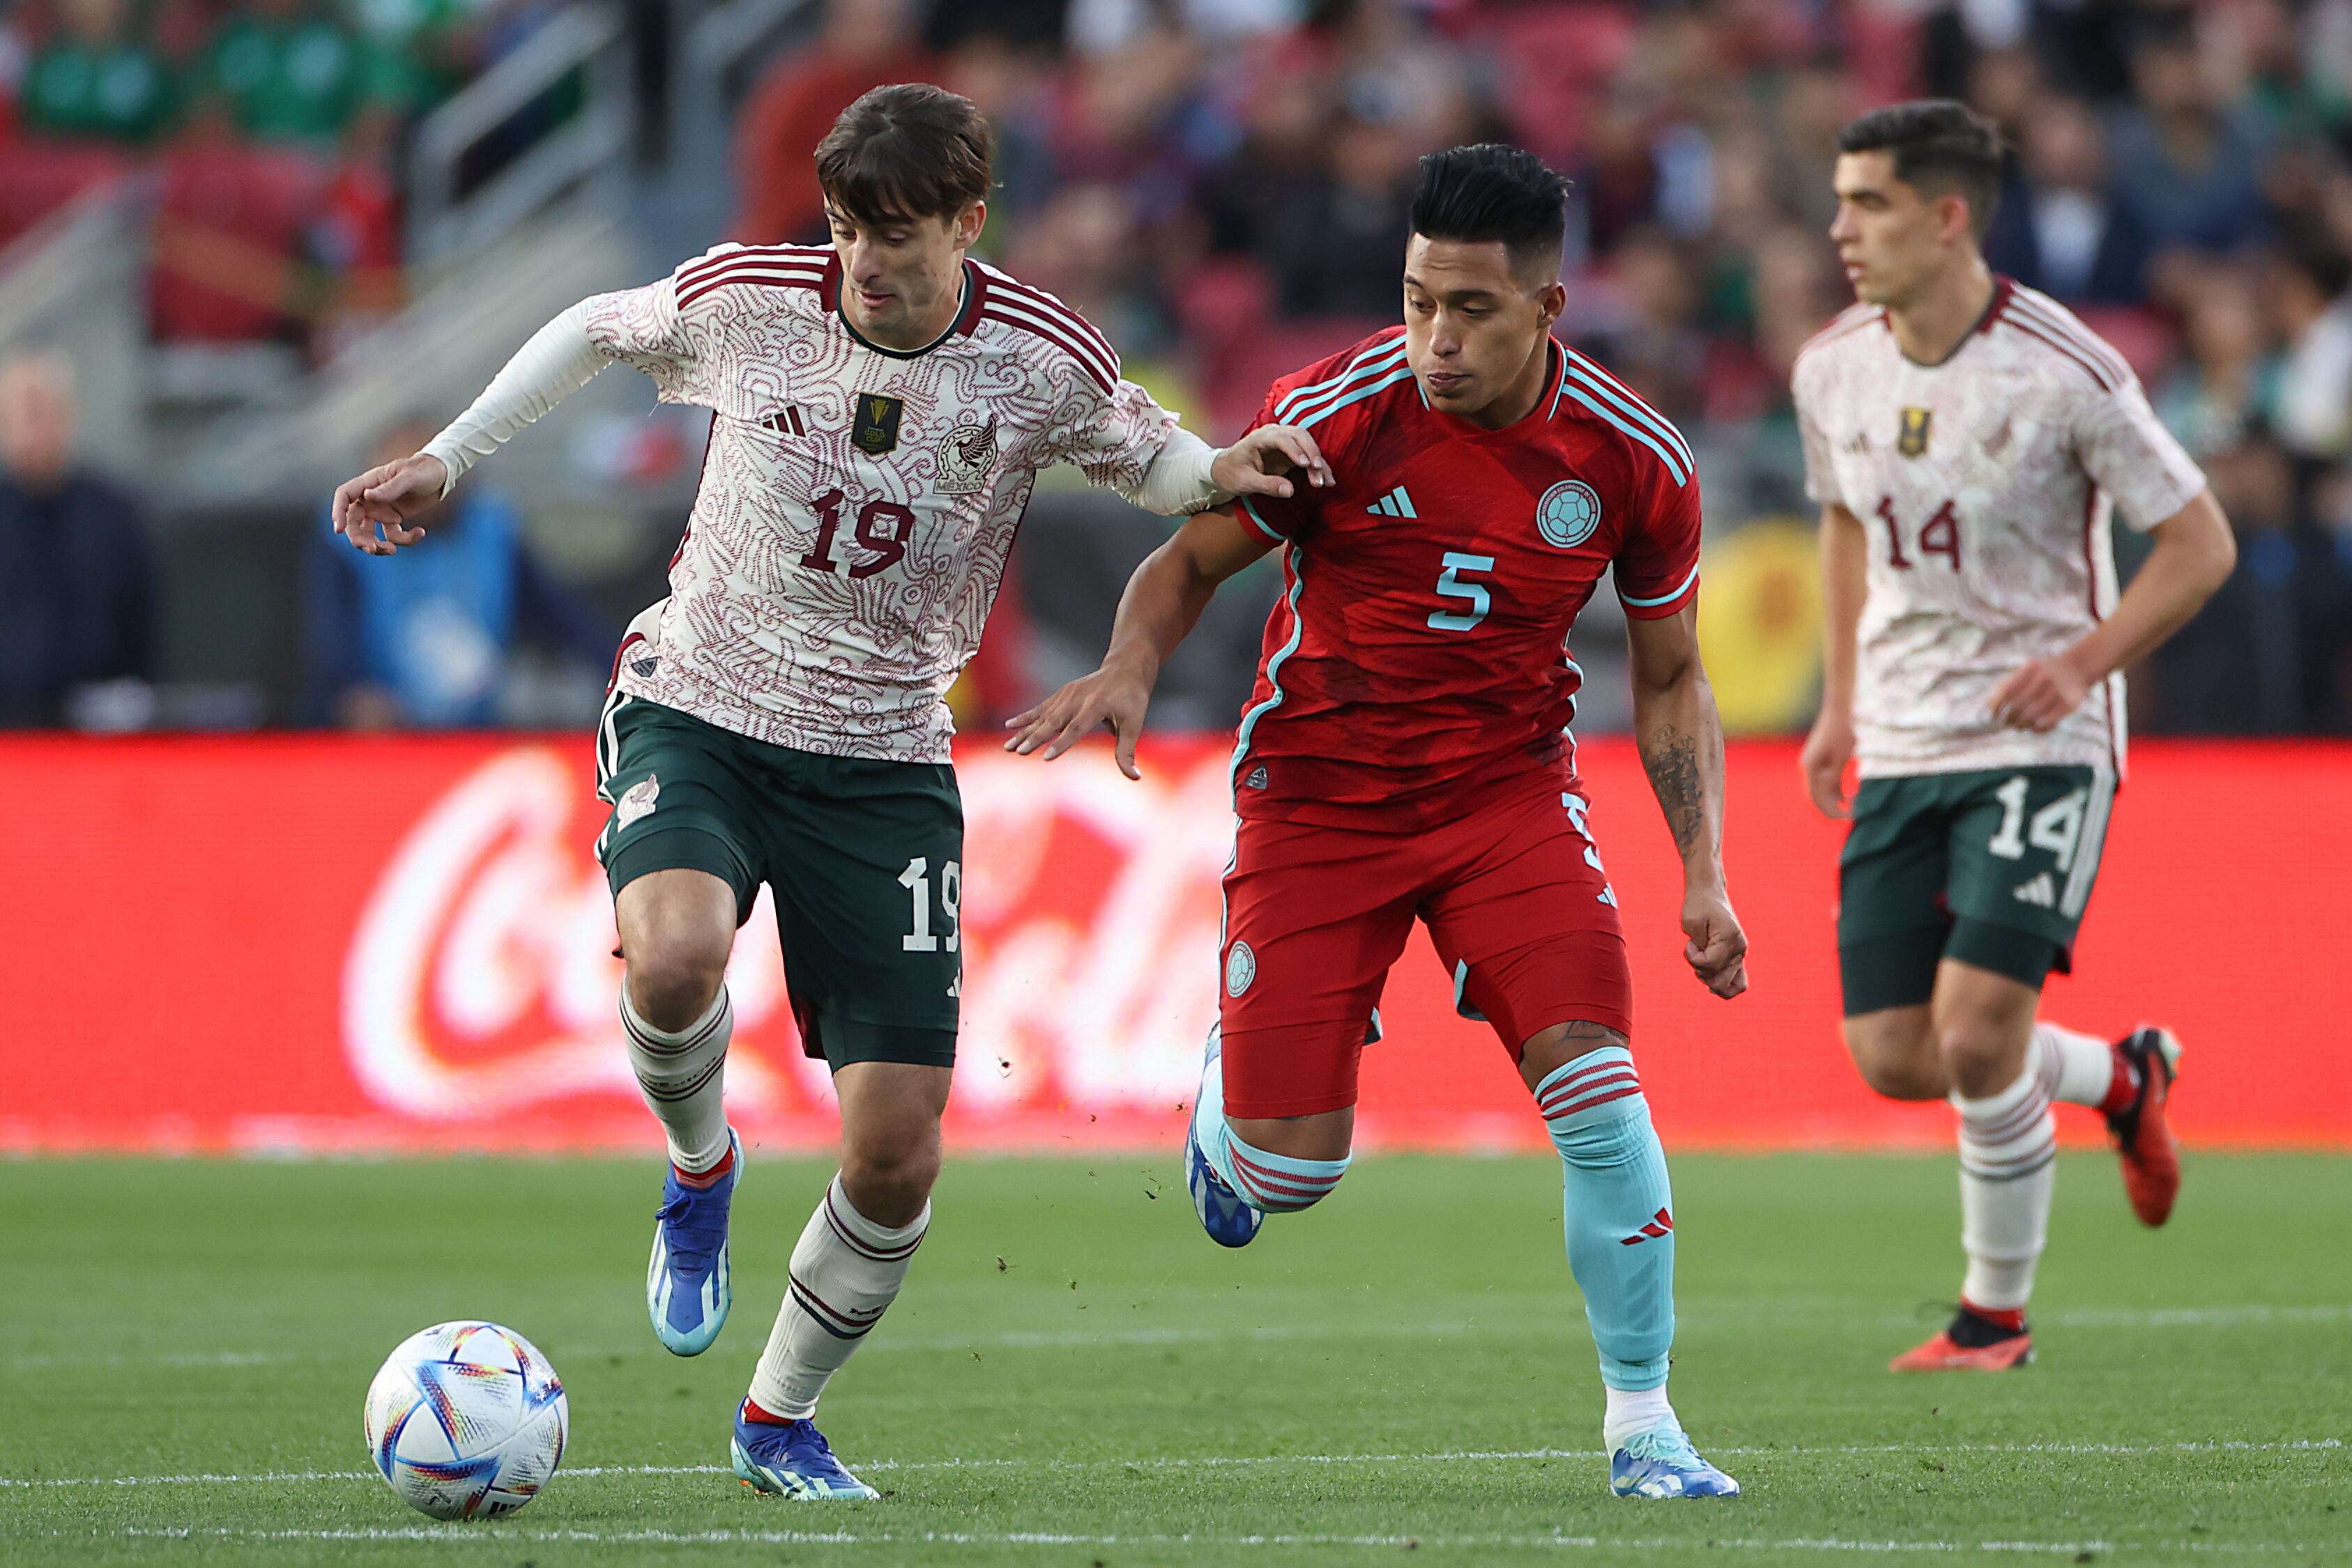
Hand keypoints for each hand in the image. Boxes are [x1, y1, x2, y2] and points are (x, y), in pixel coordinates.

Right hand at [330, 453, 448, 555]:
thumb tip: (367, 496)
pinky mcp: (394, 519)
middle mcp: (370, 498)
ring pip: (369, 533)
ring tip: (392, 550)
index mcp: (369, 483)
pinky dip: (404, 540)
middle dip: (358, 538)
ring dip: (377, 545)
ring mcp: (381, 510)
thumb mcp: (410, 477)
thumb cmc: (425, 469)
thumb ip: (390, 488)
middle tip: (371, 549)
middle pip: (353, 522)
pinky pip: (392, 536)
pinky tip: (420, 532)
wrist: (442, 474)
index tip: (339, 529)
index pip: (344, 496)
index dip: (338, 512)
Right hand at [1002, 656, 1154, 778]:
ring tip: (1008, 747)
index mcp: (1096, 706)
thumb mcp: (1134, 724)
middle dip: (1035, 738)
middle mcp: (1078, 699)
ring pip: (1042, 716)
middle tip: (1019, 752)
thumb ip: (1127, 751)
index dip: (1061, 743)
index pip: (1076, 728)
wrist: (1125, 669)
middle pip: (1053, 721)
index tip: (1046, 757)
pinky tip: (1010, 726)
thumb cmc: (1131, 699)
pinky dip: (1025, 717)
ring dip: (1024, 732)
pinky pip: (1041, 707)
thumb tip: (1135, 777)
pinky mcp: (1062, 694)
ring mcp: (1067, 695)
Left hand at [1210, 424, 1332, 500]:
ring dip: (1318, 462)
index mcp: (1260, 438)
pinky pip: (1308, 457)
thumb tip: (1290, 490)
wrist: (1226, 470)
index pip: (1281, 438)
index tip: (1305, 465)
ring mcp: (1284, 442)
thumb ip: (1266, 485)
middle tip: (1319, 471)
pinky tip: (1327, 480)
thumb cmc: (1231, 473)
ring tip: (1326, 482)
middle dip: (1312, 453)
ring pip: (1308, 444)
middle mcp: (1274, 434)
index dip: (1295, 450)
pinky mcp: (1291, 453)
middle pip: (1300, 436)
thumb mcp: (1244, 482)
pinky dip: (1318, 467)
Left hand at [1682, 885, 1748, 999]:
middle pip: (1719, 980)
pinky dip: (1725, 987)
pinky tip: (1711, 987)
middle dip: (1701, 972)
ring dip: (1710, 979)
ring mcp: (1741, 954)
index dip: (1692, 958)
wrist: (1709, 893)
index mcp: (1729, 937)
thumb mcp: (1691, 922)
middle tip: (1696, 953)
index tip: (1689, 943)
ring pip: (1730, 986)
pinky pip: (1739, 983)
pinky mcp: (1738, 957)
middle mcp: (1739, 948)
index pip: (1709, 964)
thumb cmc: (1698, 905)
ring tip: (1702, 963)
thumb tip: (1706, 969)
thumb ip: (1698, 947)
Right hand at [1798, 710, 1854, 818]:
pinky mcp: (1820, 760)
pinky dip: (1834, 790)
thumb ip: (1834, 777)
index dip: (1830, 810)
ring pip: (1820, 789)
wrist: (1839, 710)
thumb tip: (1834, 797)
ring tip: (1850, 808)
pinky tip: (1847, 796)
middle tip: (1849, 816)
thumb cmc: (1842, 732)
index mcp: (1810, 767)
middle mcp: (1807, 767)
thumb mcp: (1841, 757)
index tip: (1846, 817)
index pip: (1815, 797)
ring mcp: (1812, 763)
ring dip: (1833, 800)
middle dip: (1831, 808)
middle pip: (1815, 795)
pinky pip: (1824, 780)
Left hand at [1987, 652, 2092, 732]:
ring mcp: (2057, 691)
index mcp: (2031, 668)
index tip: (1993, 715)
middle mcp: (2044, 678)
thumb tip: (1990, 706)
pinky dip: (2036, 729)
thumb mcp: (2027, 671)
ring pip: (2030, 716)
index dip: (1996, 705)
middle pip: (2017, 706)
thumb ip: (2009, 684)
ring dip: (2021, 725)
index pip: (2006, 690)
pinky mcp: (2069, 704)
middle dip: (2008, 718)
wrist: (2077, 668)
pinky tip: (2033, 728)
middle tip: (2007, 723)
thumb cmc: (2043, 674)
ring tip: (2019, 726)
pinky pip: (2046, 722)